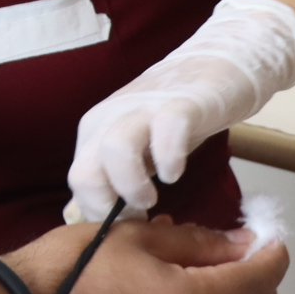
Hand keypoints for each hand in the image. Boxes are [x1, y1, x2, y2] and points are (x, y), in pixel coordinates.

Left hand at [68, 0, 294, 215]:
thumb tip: (78, 215)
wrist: (216, 65)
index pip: (78, 185)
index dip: (99, 215)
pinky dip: (168, 157)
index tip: (127, 228)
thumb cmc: (172, 116)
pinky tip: (176, 173)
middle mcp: (109, 120)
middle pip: (83, 171)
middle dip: (105, 206)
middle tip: (137, 218)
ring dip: (131, 185)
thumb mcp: (135, 151)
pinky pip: (166, 130)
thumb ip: (109, 180)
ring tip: (153, 199)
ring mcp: (144, 109)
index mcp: (94, 134)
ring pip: (115, 150)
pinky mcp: (181, 104)